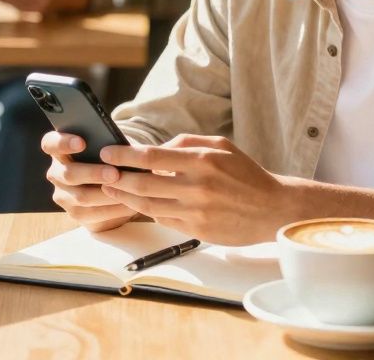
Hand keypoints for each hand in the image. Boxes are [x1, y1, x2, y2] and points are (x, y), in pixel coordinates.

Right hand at [41, 131, 136, 232]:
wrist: (113, 186)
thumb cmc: (110, 159)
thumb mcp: (106, 149)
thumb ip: (106, 145)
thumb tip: (118, 146)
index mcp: (59, 151)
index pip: (50, 144)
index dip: (63, 143)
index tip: (82, 143)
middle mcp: (56, 173)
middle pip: (68, 174)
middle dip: (93, 173)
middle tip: (114, 173)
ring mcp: (63, 195)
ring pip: (81, 197)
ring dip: (106, 194)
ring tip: (127, 190)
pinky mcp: (75, 213)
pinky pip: (93, 213)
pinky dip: (113, 208)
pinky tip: (129, 204)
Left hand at [98, 135, 294, 245]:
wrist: (272, 209)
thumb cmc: (245, 174)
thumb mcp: (220, 146)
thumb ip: (186, 142)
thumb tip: (156, 147)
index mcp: (202, 161)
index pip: (152, 157)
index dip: (125, 156)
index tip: (107, 152)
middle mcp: (197, 187)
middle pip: (144, 184)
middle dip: (118, 178)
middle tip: (102, 173)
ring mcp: (196, 212)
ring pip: (149, 205)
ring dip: (126, 197)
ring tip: (111, 189)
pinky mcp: (197, 231)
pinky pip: (164, 220)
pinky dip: (149, 211)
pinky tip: (139, 203)